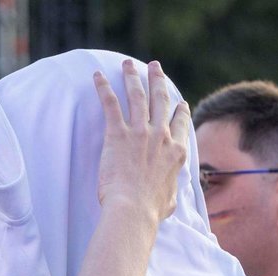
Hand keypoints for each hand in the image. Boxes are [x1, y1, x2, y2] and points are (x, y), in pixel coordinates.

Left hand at [94, 59, 189, 224]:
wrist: (133, 209)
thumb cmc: (150, 211)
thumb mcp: (170, 200)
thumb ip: (171, 190)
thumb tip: (171, 197)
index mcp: (176, 152)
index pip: (180, 123)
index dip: (180, 110)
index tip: (180, 102)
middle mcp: (161, 136)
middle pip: (161, 100)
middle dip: (157, 80)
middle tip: (154, 67)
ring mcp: (140, 132)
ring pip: (138, 96)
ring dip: (132, 77)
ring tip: (128, 64)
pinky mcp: (118, 134)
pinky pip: (110, 104)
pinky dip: (103, 88)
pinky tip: (97, 76)